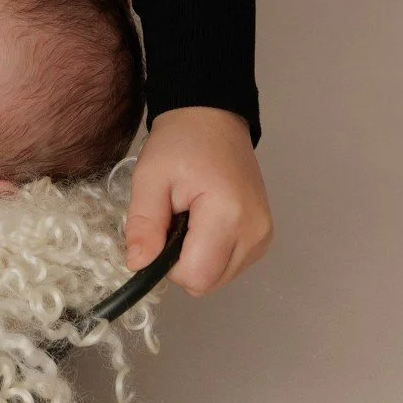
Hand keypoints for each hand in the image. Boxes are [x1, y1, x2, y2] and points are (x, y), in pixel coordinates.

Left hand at [123, 105, 272, 295]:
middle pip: (208, 282)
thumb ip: (143, 224)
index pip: (196, 276)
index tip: (160, 232)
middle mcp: (255, 233)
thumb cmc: (179, 143)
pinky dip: (211, 252)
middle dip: (182, 262)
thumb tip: (139, 265)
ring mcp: (263, 236)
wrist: (212, 119)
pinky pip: (230, 265)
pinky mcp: (263, 237)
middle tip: (174, 221)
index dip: (168, 265)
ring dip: (197, 258)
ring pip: (219, 277)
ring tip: (189, 217)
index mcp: (228, 216)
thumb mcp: (150, 178)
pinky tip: (204, 222)